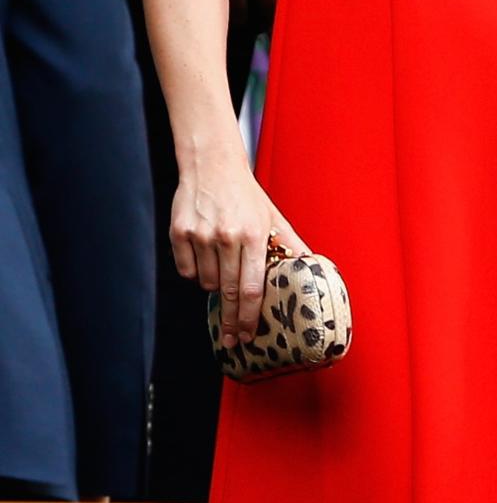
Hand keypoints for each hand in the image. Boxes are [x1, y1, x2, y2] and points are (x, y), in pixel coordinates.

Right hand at [170, 153, 309, 348]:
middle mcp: (227, 236)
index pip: (252, 288)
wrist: (212, 163)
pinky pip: (186, 271)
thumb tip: (310, 264)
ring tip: (221, 266)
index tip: (249, 335)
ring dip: (214, 285)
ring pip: (206, 283)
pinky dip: (194, 271)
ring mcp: (201, 235)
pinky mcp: (179, 233)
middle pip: (229, 292)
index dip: (250, 317)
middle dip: (231, 321)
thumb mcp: (271, 216)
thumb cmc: (245, 193)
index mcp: (254, 234)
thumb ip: (289, 243)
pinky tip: (203, 255)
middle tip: (232, 339)